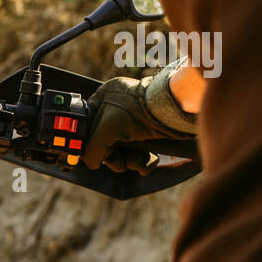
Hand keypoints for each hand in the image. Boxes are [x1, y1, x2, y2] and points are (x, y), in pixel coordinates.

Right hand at [82, 66, 197, 173]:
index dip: (91, 142)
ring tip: (138, 160)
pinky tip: (148, 160)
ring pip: (125, 151)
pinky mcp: (151, 133)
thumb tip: (93, 163)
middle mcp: (119, 108)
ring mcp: (136, 121)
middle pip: (107, 142)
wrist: (172, 110)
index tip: (96, 153)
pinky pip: (141, 153)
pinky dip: (144, 161)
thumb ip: (90, 151)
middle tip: (119, 159)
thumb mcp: (102, 132)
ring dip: (130, 161)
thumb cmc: (136, 112)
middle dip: (114, 157)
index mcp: (104, 98)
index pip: (89, 125)